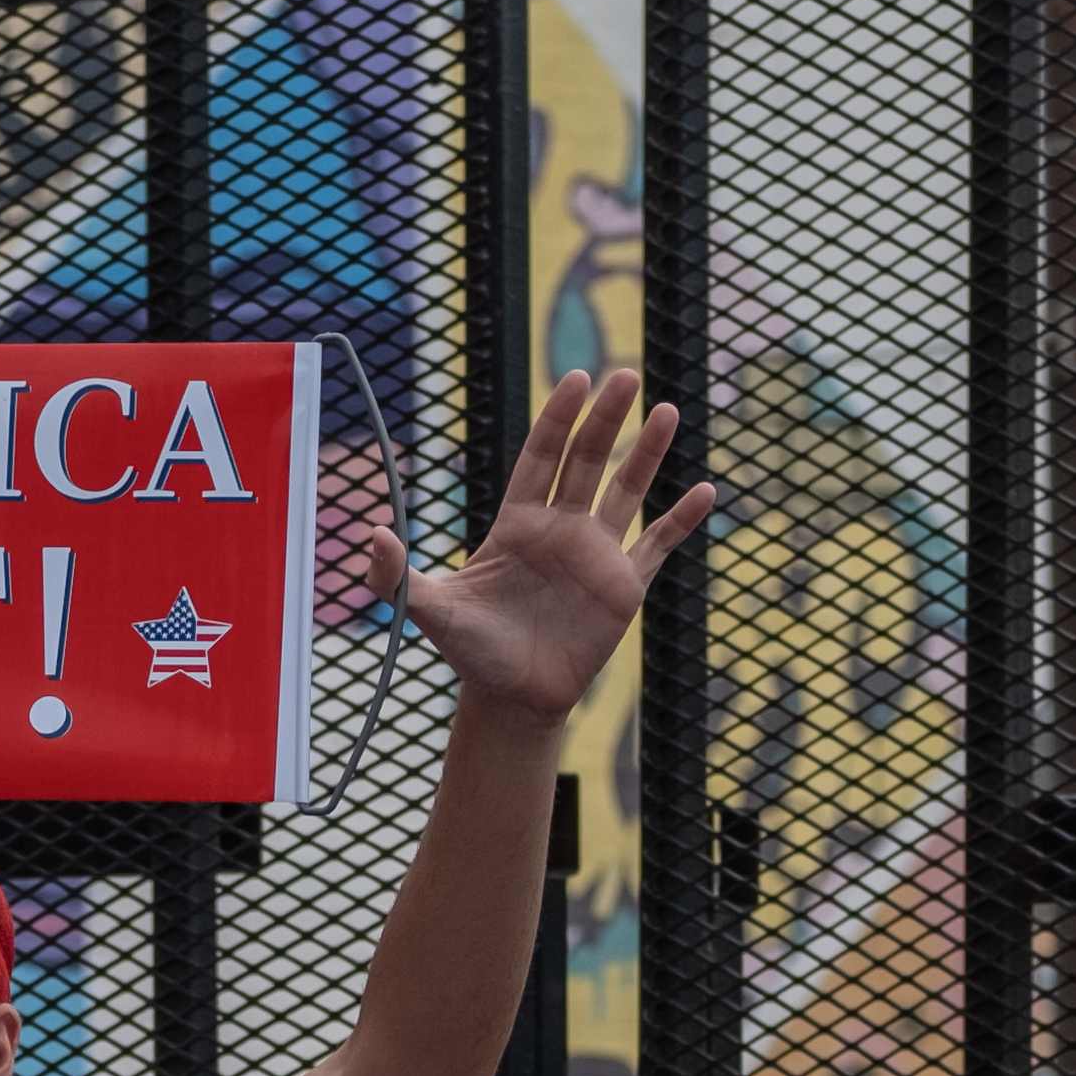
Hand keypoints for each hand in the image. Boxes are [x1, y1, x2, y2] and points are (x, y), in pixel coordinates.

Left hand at [375, 371, 703, 728]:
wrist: (511, 698)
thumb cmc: (470, 651)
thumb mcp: (428, 609)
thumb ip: (397, 573)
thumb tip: (371, 535)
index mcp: (518, 523)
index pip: (541, 457)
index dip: (558, 419)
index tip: (575, 379)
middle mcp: (560, 529)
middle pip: (587, 461)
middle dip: (605, 419)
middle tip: (624, 376)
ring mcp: (595, 555)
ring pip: (627, 491)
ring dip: (647, 453)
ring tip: (668, 411)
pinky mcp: (623, 587)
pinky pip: (657, 545)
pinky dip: (680, 521)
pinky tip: (704, 491)